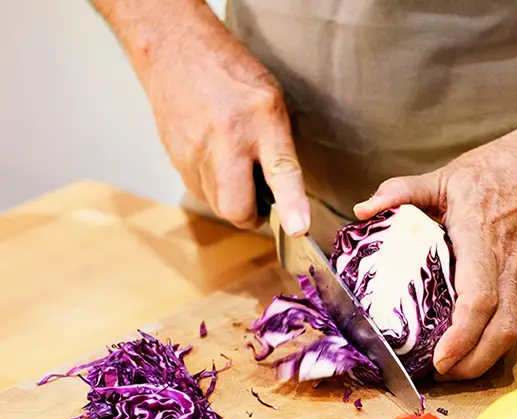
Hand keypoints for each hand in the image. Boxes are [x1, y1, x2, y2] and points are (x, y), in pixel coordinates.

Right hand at [137, 26, 309, 234]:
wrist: (176, 50)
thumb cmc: (232, 74)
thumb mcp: (272, 102)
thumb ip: (280, 147)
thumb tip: (286, 194)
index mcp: (262, 119)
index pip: (281, 172)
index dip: (290, 205)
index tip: (298, 227)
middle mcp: (228, 138)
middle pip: (236, 206)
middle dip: (250, 216)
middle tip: (260, 203)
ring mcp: (195, 150)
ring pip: (216, 204)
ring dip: (230, 199)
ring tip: (235, 170)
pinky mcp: (175, 157)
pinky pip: (198, 190)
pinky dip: (211, 187)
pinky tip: (214, 161)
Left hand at [353, 128, 516, 378]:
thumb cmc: (495, 174)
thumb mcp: (444, 176)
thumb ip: (401, 191)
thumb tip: (361, 210)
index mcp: (483, 241)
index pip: (479, 300)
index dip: (461, 335)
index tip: (439, 358)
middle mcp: (508, 270)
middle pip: (500, 333)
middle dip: (471, 364)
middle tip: (436, 375)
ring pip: (510, 336)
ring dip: (481, 362)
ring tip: (448, 370)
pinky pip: (512, 327)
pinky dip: (490, 347)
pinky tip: (466, 352)